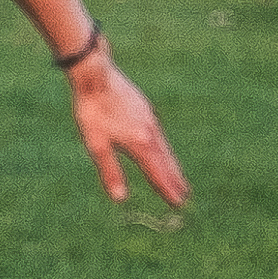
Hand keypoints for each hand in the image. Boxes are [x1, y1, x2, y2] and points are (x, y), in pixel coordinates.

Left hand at [67, 49, 190, 208]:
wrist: (95, 75)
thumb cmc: (92, 111)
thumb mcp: (96, 145)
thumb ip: (111, 171)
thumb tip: (120, 199)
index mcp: (140, 143)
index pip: (157, 172)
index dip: (167, 189)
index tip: (178, 203)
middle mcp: (150, 132)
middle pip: (166, 161)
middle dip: (175, 180)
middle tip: (185, 196)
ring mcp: (149, 119)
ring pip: (164, 147)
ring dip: (172, 164)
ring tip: (178, 177)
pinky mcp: (145, 109)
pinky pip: (160, 135)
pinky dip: (165, 148)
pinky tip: (162, 148)